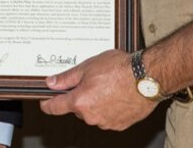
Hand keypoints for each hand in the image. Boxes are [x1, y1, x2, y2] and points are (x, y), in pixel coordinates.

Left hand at [39, 49, 156, 129]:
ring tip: (108, 86)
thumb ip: (66, 78)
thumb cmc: (120, 69)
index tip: (45, 100)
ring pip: (93, 113)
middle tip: (91, 81)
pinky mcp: (120, 125)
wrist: (147, 77)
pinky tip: (117, 95)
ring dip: (96, 103)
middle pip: (77, 108)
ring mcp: (106, 123)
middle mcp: (91, 116)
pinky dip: (109, 108)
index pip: (54, 107)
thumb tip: (51, 83)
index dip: (47, 103)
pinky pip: (108, 117)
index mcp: (79, 102)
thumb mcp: (87, 66)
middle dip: (80, 97)